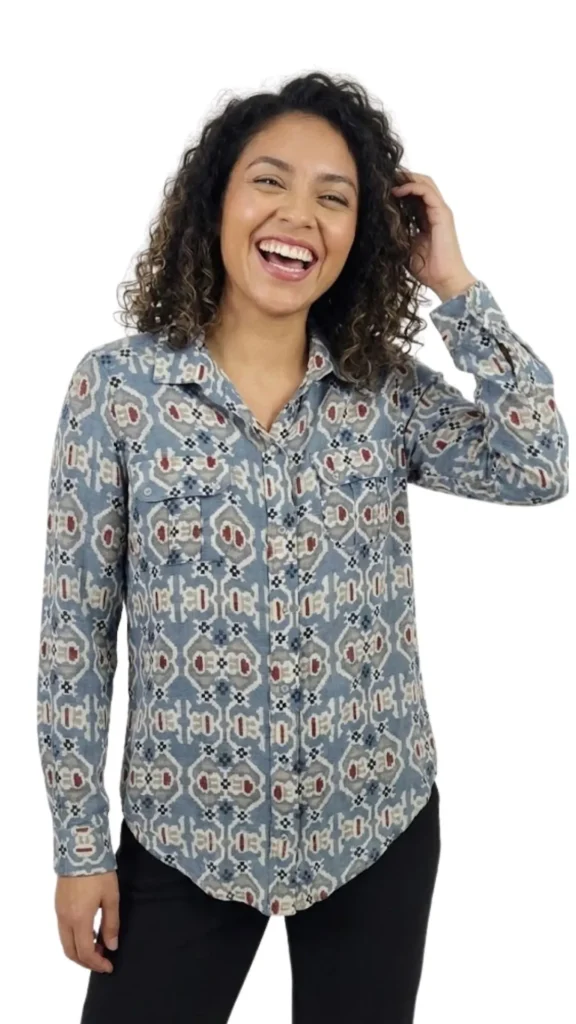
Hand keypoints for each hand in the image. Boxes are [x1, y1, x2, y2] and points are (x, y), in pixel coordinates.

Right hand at [55, 871, 119, 972]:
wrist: (81, 849)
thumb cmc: (99, 872)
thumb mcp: (111, 898)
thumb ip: (111, 924)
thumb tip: (112, 947)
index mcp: (79, 919)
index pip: (85, 952)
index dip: (97, 963)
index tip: (109, 967)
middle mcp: (65, 919)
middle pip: (71, 952)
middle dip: (86, 961)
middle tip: (103, 960)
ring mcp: (59, 911)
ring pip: (65, 942)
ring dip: (80, 950)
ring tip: (99, 945)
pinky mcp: (58, 904)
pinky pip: (64, 930)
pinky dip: (75, 938)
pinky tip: (90, 931)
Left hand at [391, 168, 476, 300]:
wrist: (444, 280)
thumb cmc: (427, 269)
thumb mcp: (405, 247)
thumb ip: (397, 233)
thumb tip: (379, 225)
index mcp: (427, 217)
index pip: (414, 194)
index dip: (398, 186)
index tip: (380, 186)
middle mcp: (435, 211)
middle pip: (420, 183)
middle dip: (402, 177)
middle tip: (384, 176)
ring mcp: (440, 211)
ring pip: (424, 183)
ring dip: (406, 178)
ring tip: (389, 179)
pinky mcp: (443, 214)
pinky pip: (427, 192)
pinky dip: (412, 187)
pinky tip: (397, 191)